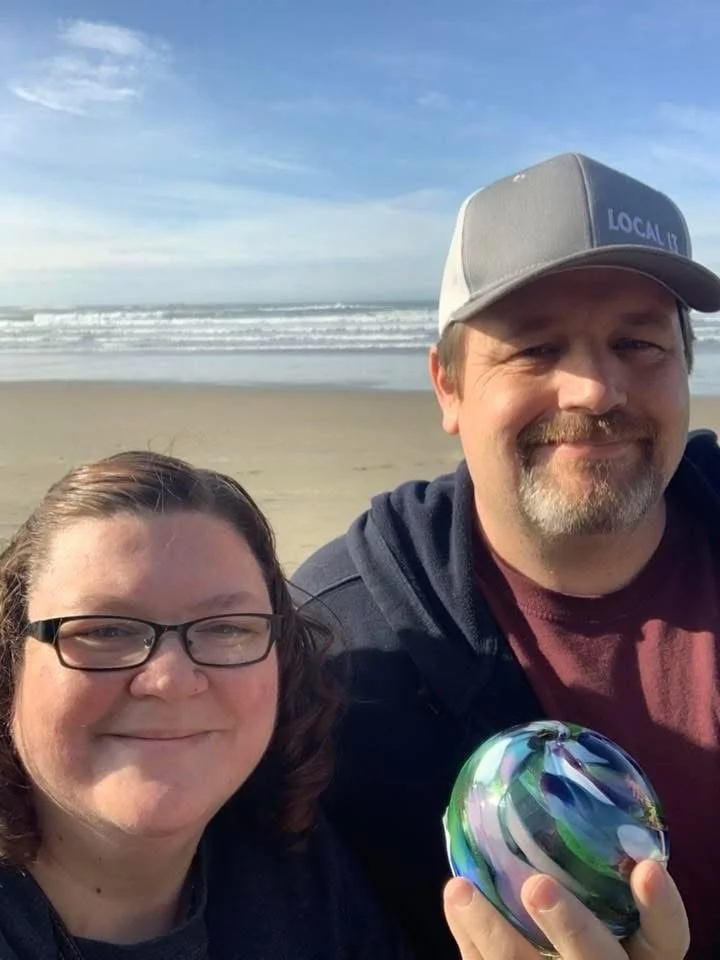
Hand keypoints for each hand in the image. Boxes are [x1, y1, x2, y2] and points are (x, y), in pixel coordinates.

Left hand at [443, 860, 688, 959]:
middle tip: (537, 887)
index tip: (648, 869)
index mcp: (641, 952)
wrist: (557, 956)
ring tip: (460, 889)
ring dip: (492, 932)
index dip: (662, 908)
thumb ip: (594, 862)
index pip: (666, 937)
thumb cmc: (585, 917)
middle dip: (570, 926)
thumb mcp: (606, 899)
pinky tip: (457, 901)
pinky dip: (469, 938)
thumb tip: (543, 780)